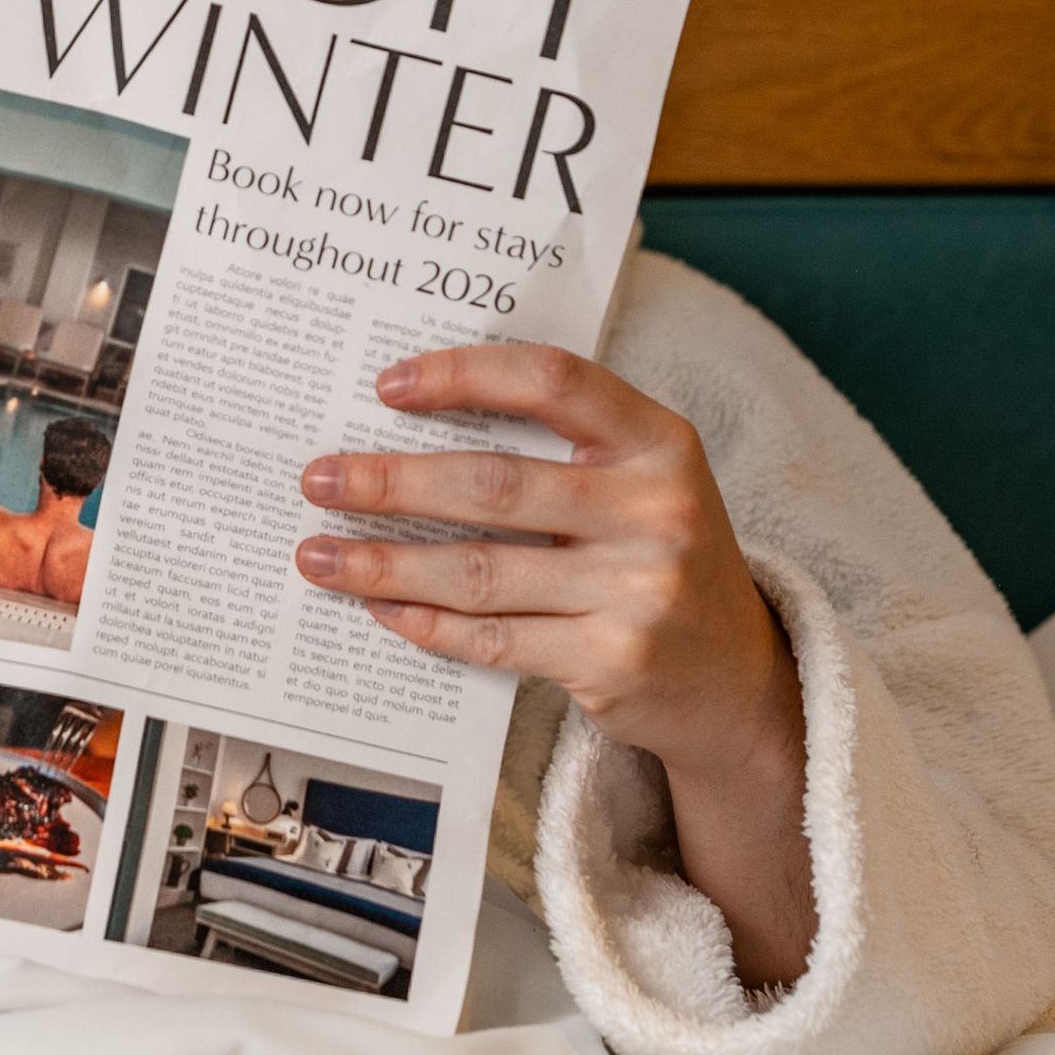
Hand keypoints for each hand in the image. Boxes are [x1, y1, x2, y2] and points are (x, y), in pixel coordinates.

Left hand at [295, 344, 814, 990]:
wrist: (735, 679)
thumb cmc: (663, 558)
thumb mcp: (643, 482)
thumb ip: (563, 447)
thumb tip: (417, 425)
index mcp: (660, 442)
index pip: (552, 381)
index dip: (464, 375)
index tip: (387, 386)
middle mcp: (656, 510)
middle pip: (494, 485)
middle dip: (390, 482)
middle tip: (318, 479)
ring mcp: (637, 591)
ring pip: (479, 572)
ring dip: (385, 565)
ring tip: (319, 557)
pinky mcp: (612, 661)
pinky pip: (494, 639)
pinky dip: (427, 625)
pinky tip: (381, 609)